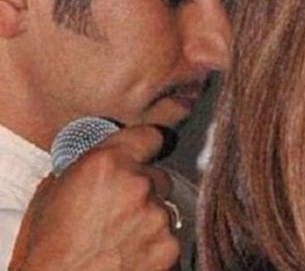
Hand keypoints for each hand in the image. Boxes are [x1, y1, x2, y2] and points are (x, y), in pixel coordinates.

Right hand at [10, 125, 180, 270]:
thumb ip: (87, 171)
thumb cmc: (46, 251)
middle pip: (157, 178)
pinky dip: (154, 246)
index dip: (146, 146)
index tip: (147, 151)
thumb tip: (101, 165)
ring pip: (164, 210)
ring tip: (117, 240)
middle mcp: (139, 184)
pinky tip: (128, 255)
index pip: (149, 136)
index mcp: (107, 164)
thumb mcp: (53, 195)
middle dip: (142, 192)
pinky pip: (169, 238)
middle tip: (116, 213)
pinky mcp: (170, 247)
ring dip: (148, 221)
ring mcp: (158, 217)